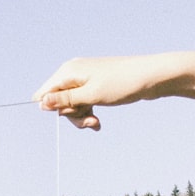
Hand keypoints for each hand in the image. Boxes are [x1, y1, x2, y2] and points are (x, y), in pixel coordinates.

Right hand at [33, 52, 194, 130]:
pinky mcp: (95, 84)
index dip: (52, 108)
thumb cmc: (123, 83)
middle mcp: (73, 73)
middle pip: (58, 101)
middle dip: (71, 115)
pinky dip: (89, 112)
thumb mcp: (91, 95)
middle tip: (89, 121)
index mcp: (68, 72)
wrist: (153, 76)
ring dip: (81, 116)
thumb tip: (41, 103)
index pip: (44, 94)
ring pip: (72, 104)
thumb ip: (64, 100)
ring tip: (96, 123)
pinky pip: (83, 101)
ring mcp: (84, 78)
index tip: (70, 114)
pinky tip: (98, 122)